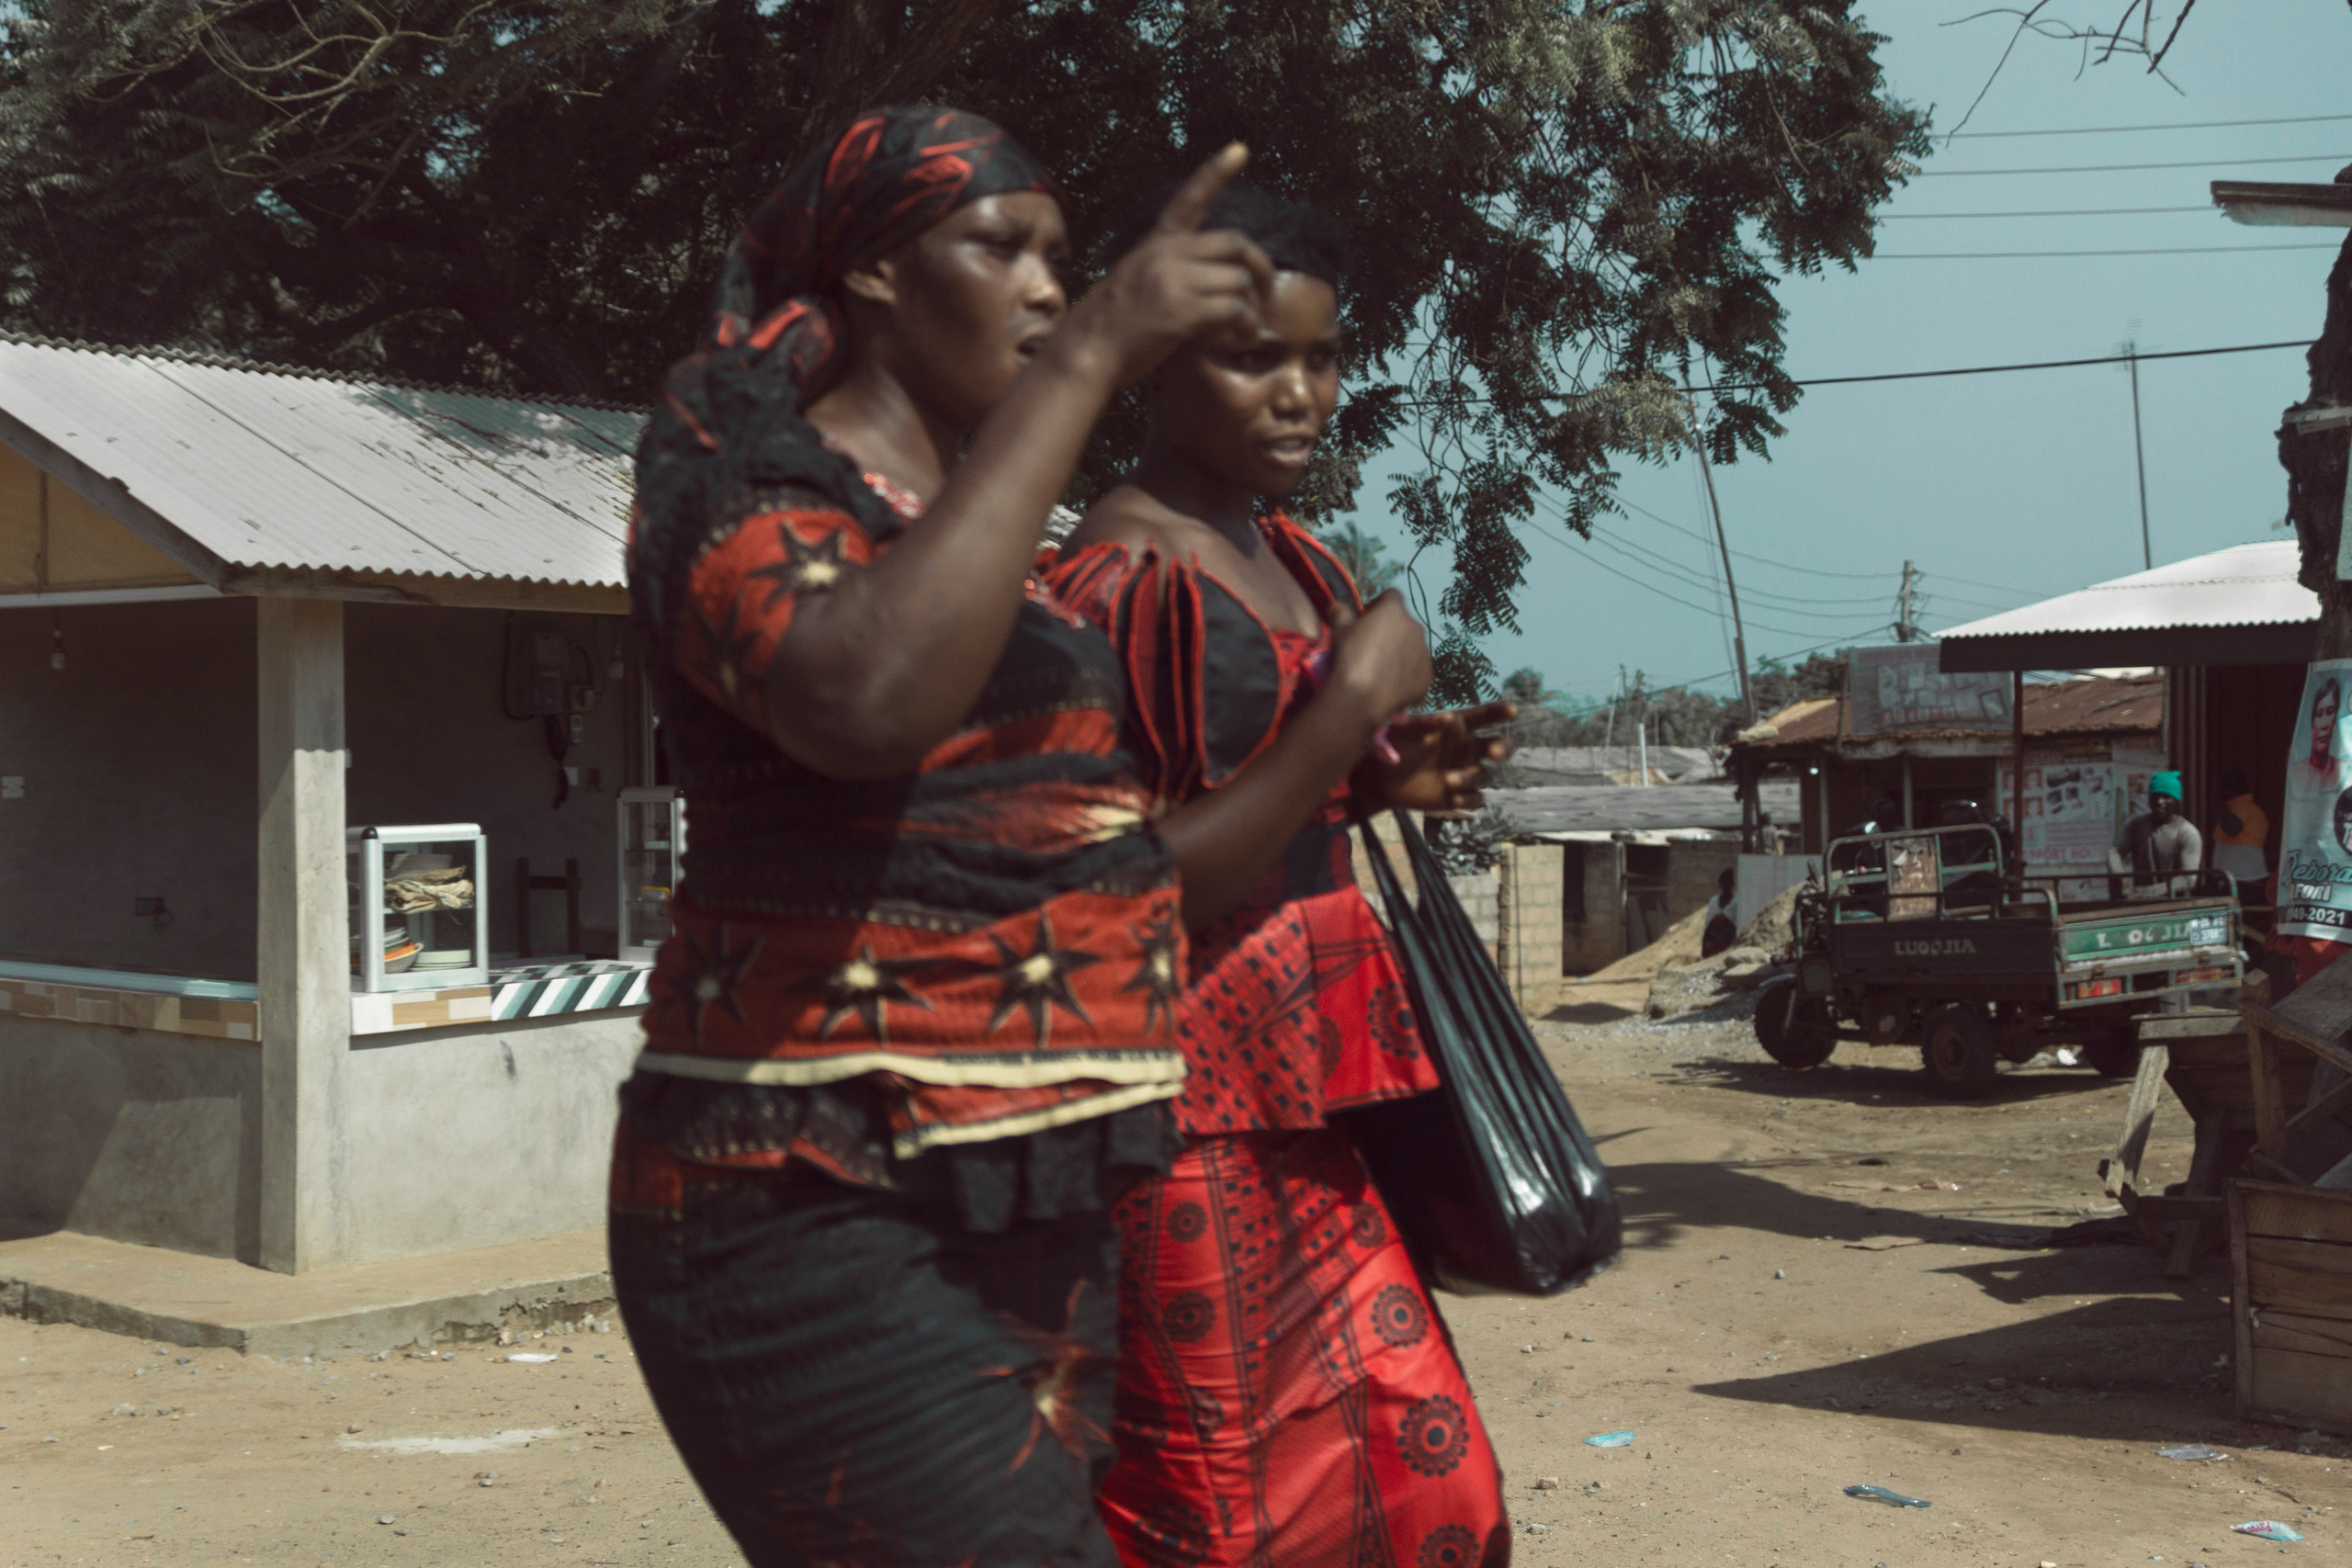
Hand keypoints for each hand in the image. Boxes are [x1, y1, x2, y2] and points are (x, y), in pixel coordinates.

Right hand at [1058, 144, 1273, 387]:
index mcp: (1155, 244)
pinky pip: (1236, 310)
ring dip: (1253, 308)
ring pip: (1239, 280)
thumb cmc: (1109, 327)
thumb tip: (1212, 284)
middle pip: (1235, 242)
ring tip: (1246, 329)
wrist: (1084, 352)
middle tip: (1267, 294)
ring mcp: (1174, 281)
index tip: (1241, 148)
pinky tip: (1240, 338)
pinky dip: (1247, 326)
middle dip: (1261, 267)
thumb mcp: (1134, 281)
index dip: (1217, 171)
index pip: (1190, 199)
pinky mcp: (1183, 312)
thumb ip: (1169, 272)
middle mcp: (1166, 254)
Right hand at [1323, 590, 1432, 730]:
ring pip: (1413, 646)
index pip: (1392, 595)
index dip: (1378, 604)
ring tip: (1382, 668)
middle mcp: (1416, 627)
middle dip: (1391, 630)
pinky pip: (1418, 669)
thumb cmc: (1350, 657)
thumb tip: (1338, 605)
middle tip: (1372, 646)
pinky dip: (1407, 673)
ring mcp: (1425, 653)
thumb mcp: (1338, 630)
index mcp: (1395, 611)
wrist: (1361, 698)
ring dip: (1401, 650)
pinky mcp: (1428, 677)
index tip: (1366, 619)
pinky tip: (1391, 683)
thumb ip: (1340, 611)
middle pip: (1404, 622)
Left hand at [1374, 702, 1516, 812]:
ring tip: (1447, 780)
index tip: (1512, 711)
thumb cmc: (1395, 745)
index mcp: (1457, 728)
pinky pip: (1475, 798)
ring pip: (1482, 775)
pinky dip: (1467, 798)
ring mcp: (1464, 772)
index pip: (1483, 717)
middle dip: (1503, 748)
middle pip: (1498, 746)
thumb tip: (1448, 717)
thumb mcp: (1404, 730)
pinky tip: (1453, 797)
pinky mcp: (1458, 796)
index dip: (1499, 712)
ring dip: (1469, 778)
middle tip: (1495, 752)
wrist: (1382, 778)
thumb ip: (1424, 722)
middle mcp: (1467, 749)